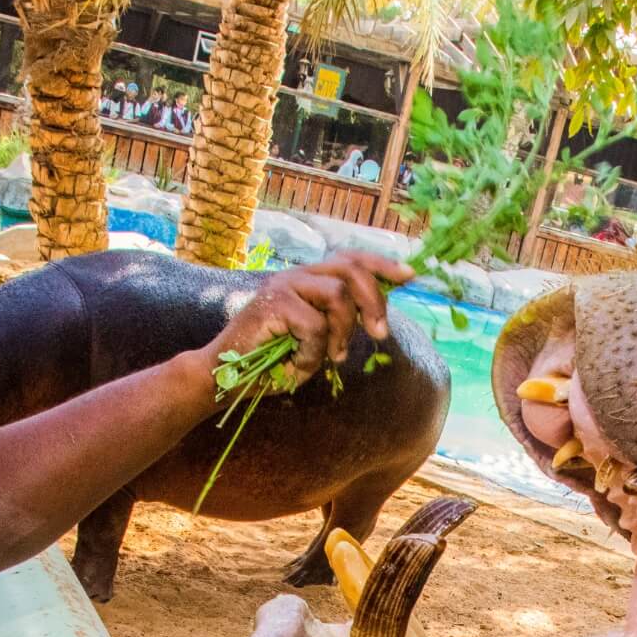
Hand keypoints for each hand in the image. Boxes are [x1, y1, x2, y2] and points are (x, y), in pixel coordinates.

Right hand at [201, 251, 415, 386]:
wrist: (226, 376)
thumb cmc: (272, 361)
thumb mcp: (317, 341)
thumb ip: (341, 324)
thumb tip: (376, 319)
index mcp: (310, 279)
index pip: (352, 260)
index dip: (383, 265)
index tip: (410, 276)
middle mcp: (298, 275)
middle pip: (352, 270)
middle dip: (374, 302)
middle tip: (380, 334)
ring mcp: (283, 285)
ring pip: (338, 295)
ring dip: (342, 332)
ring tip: (331, 357)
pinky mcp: (272, 302)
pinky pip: (314, 325)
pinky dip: (312, 352)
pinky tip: (297, 364)